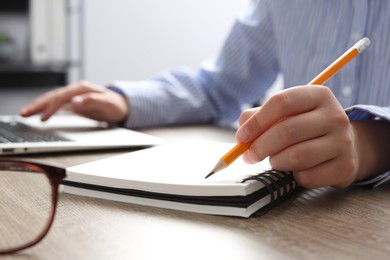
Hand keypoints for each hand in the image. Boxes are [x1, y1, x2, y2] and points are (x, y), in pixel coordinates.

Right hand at [20, 81, 128, 122]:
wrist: (121, 106)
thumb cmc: (115, 105)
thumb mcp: (107, 104)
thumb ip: (92, 101)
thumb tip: (75, 101)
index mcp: (82, 88)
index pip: (62, 97)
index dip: (51, 108)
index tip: (43, 118)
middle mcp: (76, 91)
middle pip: (53, 96)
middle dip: (38, 105)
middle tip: (24, 114)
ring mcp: (73, 96)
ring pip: (52, 100)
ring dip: (38, 106)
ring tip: (25, 113)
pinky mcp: (72, 103)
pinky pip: (55, 105)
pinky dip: (45, 108)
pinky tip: (37, 113)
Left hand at [236, 86, 360, 188]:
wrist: (344, 145)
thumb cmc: (305, 127)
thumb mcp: (286, 113)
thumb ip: (259, 117)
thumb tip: (243, 134)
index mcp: (318, 95)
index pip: (281, 102)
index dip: (256, 122)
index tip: (242, 137)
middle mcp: (335, 116)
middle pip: (287, 131)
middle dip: (260, 147)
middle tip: (250, 155)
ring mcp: (343, 142)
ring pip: (297, 157)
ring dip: (277, 162)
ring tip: (275, 160)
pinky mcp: (346, 167)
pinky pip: (308, 177)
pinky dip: (294, 176)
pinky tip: (297, 170)